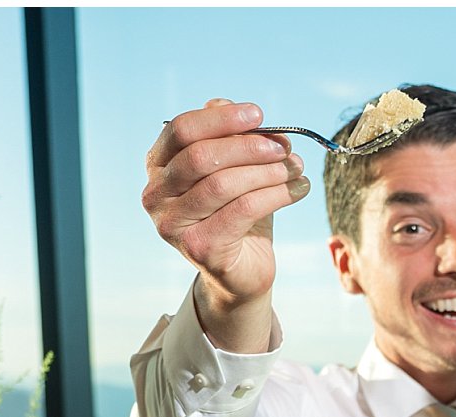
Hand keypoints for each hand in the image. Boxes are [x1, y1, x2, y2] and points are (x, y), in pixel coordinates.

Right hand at [144, 99, 308, 307]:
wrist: (241, 271)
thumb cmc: (236, 214)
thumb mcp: (232, 169)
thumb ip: (227, 137)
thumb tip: (230, 106)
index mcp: (158, 166)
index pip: (182, 130)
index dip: (221, 119)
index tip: (259, 115)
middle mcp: (156, 194)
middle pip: (202, 156)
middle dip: (249, 147)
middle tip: (284, 148)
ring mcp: (172, 224)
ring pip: (223, 184)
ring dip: (268, 171)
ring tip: (297, 168)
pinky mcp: (198, 247)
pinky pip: (242, 210)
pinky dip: (277, 195)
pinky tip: (299, 189)